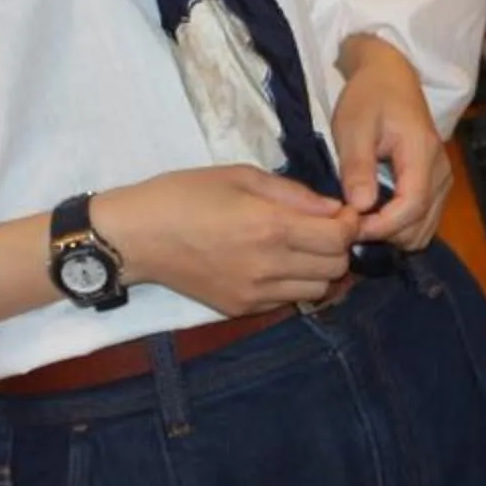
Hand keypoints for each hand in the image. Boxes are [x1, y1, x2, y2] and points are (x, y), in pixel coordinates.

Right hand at [91, 167, 357, 316]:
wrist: (136, 237)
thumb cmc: (184, 195)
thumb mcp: (240, 176)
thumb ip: (293, 194)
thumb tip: (334, 208)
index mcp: (271, 227)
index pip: (340, 237)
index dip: (349, 223)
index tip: (341, 211)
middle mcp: (269, 266)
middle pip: (336, 267)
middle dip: (337, 246)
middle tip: (320, 228)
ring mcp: (256, 293)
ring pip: (318, 290)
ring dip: (318, 268)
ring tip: (297, 247)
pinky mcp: (241, 309)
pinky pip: (288, 300)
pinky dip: (292, 284)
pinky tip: (273, 264)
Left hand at [332, 34, 454, 248]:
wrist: (390, 77)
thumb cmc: (369, 98)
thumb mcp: (353, 127)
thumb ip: (358, 166)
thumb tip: (360, 206)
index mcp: (422, 153)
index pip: (412, 206)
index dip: (382, 226)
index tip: (350, 227)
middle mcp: (441, 172)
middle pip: (421, 225)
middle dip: (385, 233)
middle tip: (349, 224)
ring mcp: (443, 181)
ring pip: (424, 229)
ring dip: (392, 233)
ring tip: (361, 219)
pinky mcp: (437, 185)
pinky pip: (424, 220)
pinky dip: (400, 227)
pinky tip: (375, 214)